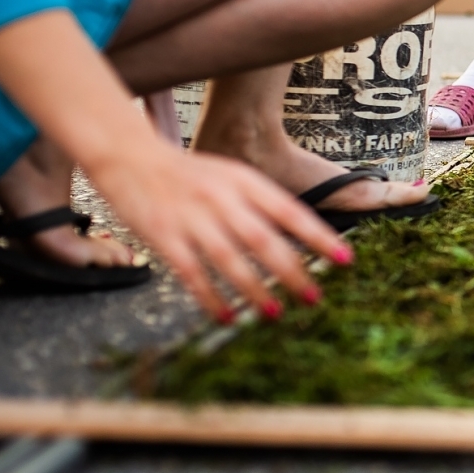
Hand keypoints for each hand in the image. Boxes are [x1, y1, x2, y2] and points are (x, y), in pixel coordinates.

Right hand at [85, 139, 348, 320]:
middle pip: (264, 239)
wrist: (130, 156)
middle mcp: (221, 198)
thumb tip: (302, 236)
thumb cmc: (189, 173)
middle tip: (314, 297)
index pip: (290, 210)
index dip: (318, 236)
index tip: (343, 259)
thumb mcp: (232, 175)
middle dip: (292, 272)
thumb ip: (262, 203)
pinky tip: (227, 316)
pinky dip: (211, 297)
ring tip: (275, 312)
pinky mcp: (163, 235)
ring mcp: (191, 217)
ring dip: (255, 289)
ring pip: (230, 259)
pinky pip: (192, 272)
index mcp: (244, 181)